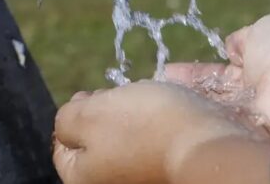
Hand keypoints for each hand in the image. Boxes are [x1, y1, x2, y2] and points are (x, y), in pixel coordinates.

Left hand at [52, 81, 260, 183]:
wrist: (207, 144)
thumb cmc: (144, 127)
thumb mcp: (89, 114)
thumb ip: (66, 118)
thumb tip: (68, 122)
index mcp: (83, 178)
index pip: (62, 146)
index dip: (75, 112)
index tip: (92, 95)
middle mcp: (112, 183)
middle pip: (96, 141)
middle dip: (105, 113)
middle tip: (121, 97)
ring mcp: (140, 178)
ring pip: (125, 139)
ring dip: (132, 116)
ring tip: (147, 102)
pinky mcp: (166, 170)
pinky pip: (152, 143)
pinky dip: (155, 126)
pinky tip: (166, 113)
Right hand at [166, 12, 269, 154]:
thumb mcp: (265, 28)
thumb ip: (245, 38)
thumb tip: (232, 45)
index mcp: (265, 59)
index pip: (224, 68)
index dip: (197, 71)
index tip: (170, 71)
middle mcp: (258, 90)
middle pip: (215, 92)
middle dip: (187, 89)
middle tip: (158, 88)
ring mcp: (253, 114)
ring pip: (214, 109)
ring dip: (188, 104)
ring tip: (156, 100)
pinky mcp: (249, 135)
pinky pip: (218, 126)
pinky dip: (198, 120)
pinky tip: (171, 116)